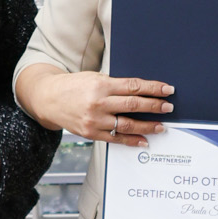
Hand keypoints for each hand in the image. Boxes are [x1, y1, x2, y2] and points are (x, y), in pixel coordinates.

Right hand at [32, 70, 174, 147]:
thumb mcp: (94, 78)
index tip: (168, 90)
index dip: (153, 88)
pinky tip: (144, 141)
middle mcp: (98, 103)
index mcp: (101, 85)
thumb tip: (141, 91)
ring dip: (147, 126)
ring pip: (127, 124)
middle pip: (133, 105)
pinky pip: (115, 138)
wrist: (49, 99)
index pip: (133, 86)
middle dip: (154, 106)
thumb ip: (115, 85)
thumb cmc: (75, 86)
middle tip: (168, 107)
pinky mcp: (91, 133)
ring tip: (161, 126)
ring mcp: (94, 120)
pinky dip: (131, 141)